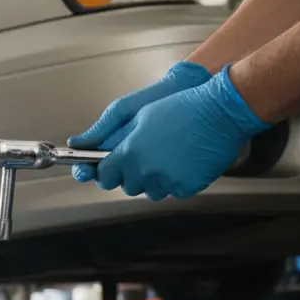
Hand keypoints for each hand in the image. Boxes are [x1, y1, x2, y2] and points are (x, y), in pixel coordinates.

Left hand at [84, 66, 271, 200]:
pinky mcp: (187, 188)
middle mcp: (146, 171)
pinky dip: (175, 181)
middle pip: (127, 186)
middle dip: (131, 175)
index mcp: (130, 152)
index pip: (104, 176)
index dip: (106, 171)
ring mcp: (167, 181)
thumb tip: (77, 142)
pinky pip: (173, 192)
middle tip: (145, 156)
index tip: (110, 166)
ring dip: (153, 180)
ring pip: (150, 192)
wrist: (221, 111)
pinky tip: (184, 161)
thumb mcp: (137, 112)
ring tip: (167, 156)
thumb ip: (105, 132)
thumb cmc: (180, 106)